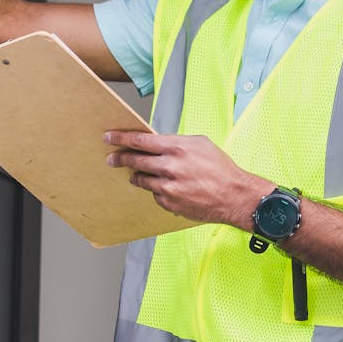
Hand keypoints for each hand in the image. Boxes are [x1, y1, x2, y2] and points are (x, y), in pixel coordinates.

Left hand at [104, 129, 268, 227]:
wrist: (233, 195)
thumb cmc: (219, 168)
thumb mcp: (199, 144)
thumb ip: (175, 142)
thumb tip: (156, 143)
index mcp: (177, 148)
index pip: (140, 141)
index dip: (121, 138)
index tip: (109, 138)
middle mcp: (169, 167)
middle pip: (135, 161)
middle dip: (120, 158)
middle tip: (112, 158)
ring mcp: (168, 187)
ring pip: (141, 179)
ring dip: (137, 175)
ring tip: (137, 173)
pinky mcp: (169, 203)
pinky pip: (154, 194)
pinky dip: (156, 189)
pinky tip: (166, 186)